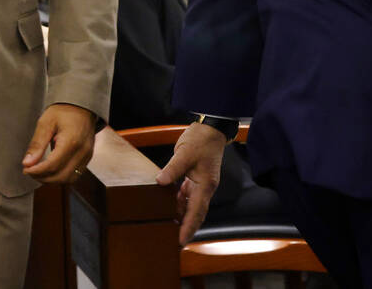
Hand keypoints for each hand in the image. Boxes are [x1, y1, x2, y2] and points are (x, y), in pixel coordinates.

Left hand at [22, 103, 96, 182]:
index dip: (36, 172)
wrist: (82, 105)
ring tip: (40, 172)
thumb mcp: (46, 123)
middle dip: (42, 178)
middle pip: (61, 176)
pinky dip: (62, 176)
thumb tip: (27, 163)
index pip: (52, 166)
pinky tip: (52, 170)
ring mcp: (87, 155)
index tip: (26, 169)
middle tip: (30, 171)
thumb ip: (37, 144)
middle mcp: (82, 151)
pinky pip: (75, 174)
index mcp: (71, 141)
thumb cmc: (64, 111)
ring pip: (69, 179)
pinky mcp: (88, 157)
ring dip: (52, 180)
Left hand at [156, 122, 226, 243]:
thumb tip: (160, 182)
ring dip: (182, 218)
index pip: (197, 211)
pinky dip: (180, 204)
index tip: (181, 240)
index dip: (189, 227)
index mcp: (206, 185)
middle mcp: (205, 188)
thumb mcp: (184, 153)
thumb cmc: (202, 140)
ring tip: (169, 228)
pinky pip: (188, 197)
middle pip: (196, 214)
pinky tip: (170, 208)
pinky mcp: (196, 180)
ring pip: (192, 207)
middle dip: (187, 229)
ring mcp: (201, 185)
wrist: (211, 129)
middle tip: (174, 242)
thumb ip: (172, 169)